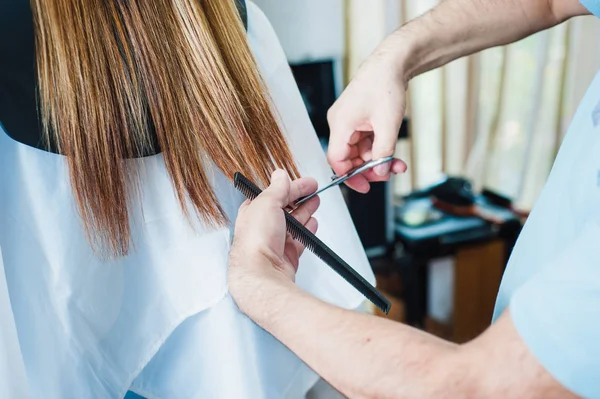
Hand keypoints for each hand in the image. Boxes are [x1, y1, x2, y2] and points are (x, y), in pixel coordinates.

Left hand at [228, 170, 319, 303]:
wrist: (262, 273)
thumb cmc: (256, 241)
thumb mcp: (267, 202)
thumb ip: (276, 188)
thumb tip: (279, 174)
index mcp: (252, 211)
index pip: (273, 193)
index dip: (290, 186)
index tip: (305, 182)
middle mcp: (262, 227)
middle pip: (284, 207)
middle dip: (300, 197)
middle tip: (313, 190)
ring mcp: (274, 242)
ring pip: (293, 223)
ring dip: (305, 211)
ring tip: (315, 202)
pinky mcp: (286, 256)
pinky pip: (299, 240)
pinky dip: (307, 231)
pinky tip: (313, 224)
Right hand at [327, 39, 407, 192]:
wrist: (391, 63)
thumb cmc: (385, 85)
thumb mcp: (388, 124)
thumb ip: (384, 152)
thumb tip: (380, 172)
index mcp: (340, 124)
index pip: (337, 159)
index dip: (350, 176)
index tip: (366, 186)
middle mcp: (340, 124)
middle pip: (348, 158)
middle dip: (369, 168)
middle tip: (388, 173)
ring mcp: (348, 122)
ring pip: (359, 151)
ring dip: (377, 160)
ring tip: (397, 164)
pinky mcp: (357, 120)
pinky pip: (364, 142)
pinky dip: (378, 149)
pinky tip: (392, 153)